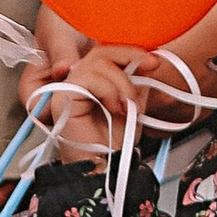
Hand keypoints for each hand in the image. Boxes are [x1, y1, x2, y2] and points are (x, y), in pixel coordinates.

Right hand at [20, 13, 215, 163]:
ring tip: (127, 106)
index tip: (154, 60)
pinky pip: (87, 77)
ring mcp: (67, 87)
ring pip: (97, 63)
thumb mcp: (133, 101)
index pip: (106, 50)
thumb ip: (135, 80)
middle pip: (100, 50)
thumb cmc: (116, 141)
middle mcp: (77, 79)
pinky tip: (115, 108)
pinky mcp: (62, 97)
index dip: (131, 50)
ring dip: (122, 83)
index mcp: (93, 79)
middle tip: (150, 68)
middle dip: (130, 56)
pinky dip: (108, 90)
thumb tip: (145, 60)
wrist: (107, 166)